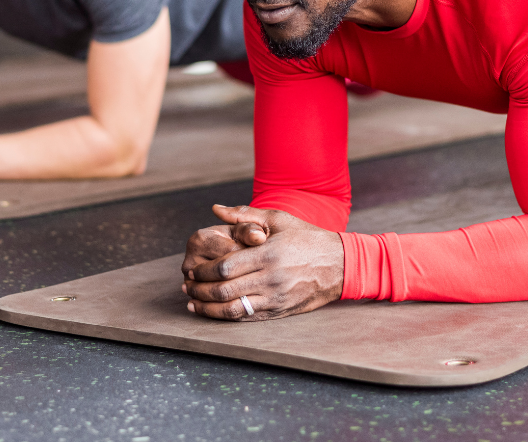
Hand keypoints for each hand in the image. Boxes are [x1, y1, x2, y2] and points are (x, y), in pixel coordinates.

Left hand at [181, 204, 343, 321]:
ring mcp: (276, 298)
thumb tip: (216, 210)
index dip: (203, 271)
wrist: (340, 265)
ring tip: (193, 302)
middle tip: (187, 285)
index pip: (225, 267)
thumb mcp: (280, 219)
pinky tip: (213, 312)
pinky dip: (226, 317)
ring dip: (208, 308)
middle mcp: (271, 278)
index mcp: (268, 254)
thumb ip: (246, 215)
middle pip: (224, 290)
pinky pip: (248, 318)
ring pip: (233, 309)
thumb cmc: (308, 238)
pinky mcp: (280, 311)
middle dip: (200, 290)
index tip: (192, 269)